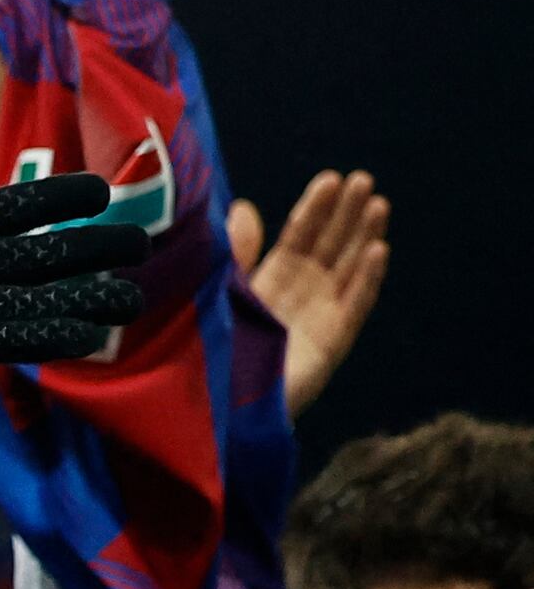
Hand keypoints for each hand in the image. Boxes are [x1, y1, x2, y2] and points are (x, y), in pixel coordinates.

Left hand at [0, 45, 139, 372]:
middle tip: (139, 244)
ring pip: (22, 300)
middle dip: (82, 252)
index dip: (51, 202)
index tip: (100, 188)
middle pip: (27, 258)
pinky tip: (87, 331)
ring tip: (130, 293)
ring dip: (75, 298)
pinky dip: (41, 332)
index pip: (1, 212)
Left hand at [231, 170, 388, 419]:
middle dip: (346, 214)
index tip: (331, 179)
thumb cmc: (209, 353)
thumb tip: (247, 207)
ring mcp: (317, 320)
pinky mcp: (329, 347)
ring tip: (378, 203)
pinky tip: (378, 250)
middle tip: (363, 179)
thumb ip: (237, 254)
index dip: (315, 209)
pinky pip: (353, 308)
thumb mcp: (220, 294)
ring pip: (348, 270)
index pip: (299, 237)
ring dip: (364, 237)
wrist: (212, 410)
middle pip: (330, 248)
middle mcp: (298, 297)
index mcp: (269, 282)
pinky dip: (367, 280)